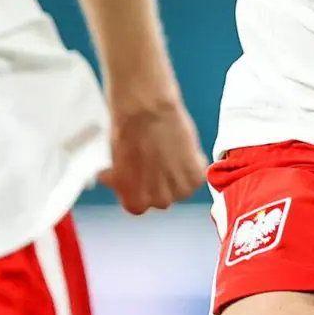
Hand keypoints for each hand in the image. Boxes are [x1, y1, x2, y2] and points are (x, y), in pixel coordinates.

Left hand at [99, 87, 207, 213]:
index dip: (135, 187)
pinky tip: (183, 149)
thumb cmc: (126, 129)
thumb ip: (123, 176)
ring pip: (181, 189)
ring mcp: (179, 189)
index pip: (137, 206)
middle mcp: (157, 201)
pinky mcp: (196, 174)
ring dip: (176, 174)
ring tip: (169, 151)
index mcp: (134, 201)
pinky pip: (196, 176)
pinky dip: (192, 163)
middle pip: (160, 198)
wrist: (146, 108)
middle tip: (153, 159)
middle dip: (156, 181)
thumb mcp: (116, 161)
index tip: (133, 173)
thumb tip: (120, 175)